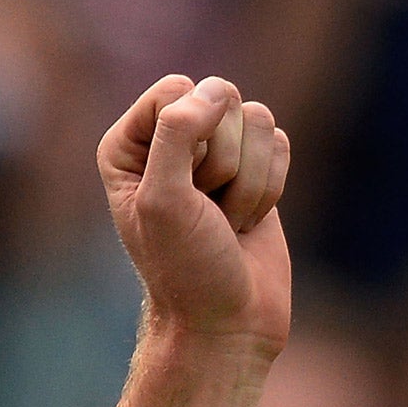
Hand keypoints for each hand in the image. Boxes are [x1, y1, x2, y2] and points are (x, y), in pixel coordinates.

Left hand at [99, 75, 290, 355]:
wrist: (223, 318)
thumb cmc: (183, 265)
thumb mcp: (162, 199)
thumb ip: (176, 134)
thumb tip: (214, 91)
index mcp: (127, 145)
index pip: (175, 89)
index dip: (190, 134)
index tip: (179, 187)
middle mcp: (166, 141)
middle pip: (221, 98)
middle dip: (223, 161)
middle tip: (204, 210)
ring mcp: (213, 153)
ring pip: (257, 119)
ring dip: (248, 180)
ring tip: (223, 220)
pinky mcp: (254, 167)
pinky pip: (280, 143)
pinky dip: (271, 186)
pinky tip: (246, 219)